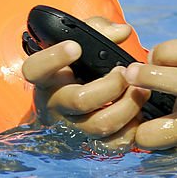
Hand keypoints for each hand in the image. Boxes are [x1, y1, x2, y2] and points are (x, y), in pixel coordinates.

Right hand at [21, 17, 150, 147]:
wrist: (67, 113)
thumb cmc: (76, 70)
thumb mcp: (79, 44)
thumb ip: (98, 30)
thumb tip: (122, 31)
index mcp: (45, 78)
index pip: (36, 69)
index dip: (54, 58)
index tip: (76, 47)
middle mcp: (53, 106)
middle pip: (80, 100)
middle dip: (112, 84)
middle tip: (126, 72)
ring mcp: (70, 130)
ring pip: (101, 124)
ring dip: (128, 105)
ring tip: (140, 90)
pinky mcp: (89, 147)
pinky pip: (114, 144)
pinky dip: (132, 127)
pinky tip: (138, 112)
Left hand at [127, 39, 176, 150]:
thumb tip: (156, 56)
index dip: (166, 50)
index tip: (152, 57)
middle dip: (149, 76)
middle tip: (129, 75)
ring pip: (156, 132)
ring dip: (139, 127)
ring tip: (137, 120)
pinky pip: (158, 152)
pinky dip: (150, 146)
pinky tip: (152, 138)